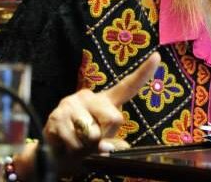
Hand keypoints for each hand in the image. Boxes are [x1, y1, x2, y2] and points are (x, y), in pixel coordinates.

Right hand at [43, 51, 160, 174]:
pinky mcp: (57, 116)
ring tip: (78, 143)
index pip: (128, 86)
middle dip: (106, 136)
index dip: (143, 72)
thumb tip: (105, 148)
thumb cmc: (84, 145)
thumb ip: (111, 143)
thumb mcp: (103, 143)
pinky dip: (73, 150)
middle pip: (114, 118)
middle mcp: (89, 97)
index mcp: (106, 101)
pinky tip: (67, 144)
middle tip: (93, 140)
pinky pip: (74, 141)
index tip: (157, 57)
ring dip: (86, 146)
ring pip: (92, 133)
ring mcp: (72, 104)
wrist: (53, 152)